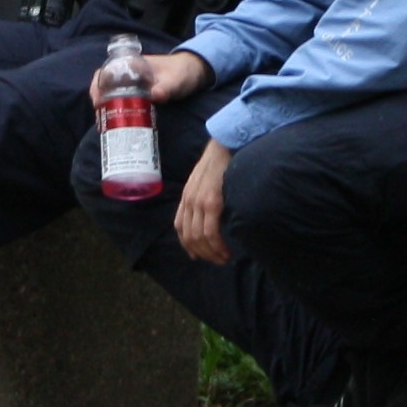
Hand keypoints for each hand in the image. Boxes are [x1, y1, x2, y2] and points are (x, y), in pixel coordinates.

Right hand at [82, 48, 211, 113]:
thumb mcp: (176, 80)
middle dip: (99, 102)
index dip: (96, 87)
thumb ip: (167, 87)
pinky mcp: (139, 94)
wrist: (195, 73)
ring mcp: (132, 84)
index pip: (105, 72)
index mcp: (131, 64)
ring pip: (112, 95)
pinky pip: (123, 101)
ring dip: (107, 108)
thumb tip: (154, 96)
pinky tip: (118, 124)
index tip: (97, 102)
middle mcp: (127, 73)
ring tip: (106, 125)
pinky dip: (118, 111)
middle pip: (104, 86)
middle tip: (101, 119)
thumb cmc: (184, 71)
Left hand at [176, 139, 232, 264]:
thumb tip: (210, 214)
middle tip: (218, 261)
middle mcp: (189, 201)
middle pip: (189, 237)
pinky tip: (226, 251)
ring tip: (225, 259)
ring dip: (212, 253)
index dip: (188, 245)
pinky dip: (217, 246)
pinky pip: (210, 232)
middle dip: (203, 253)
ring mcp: (199, 203)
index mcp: (186, 197)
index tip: (199, 255)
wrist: (224, 145)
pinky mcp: (211, 202)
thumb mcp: (204, 180)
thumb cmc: (220, 162)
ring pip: (200, 238)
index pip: (181, 228)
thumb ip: (203, 196)